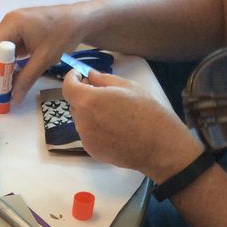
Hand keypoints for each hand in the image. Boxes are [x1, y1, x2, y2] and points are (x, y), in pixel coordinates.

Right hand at [0, 4, 85, 101]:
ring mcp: (12, 24)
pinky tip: (9, 75)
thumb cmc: (63, 34)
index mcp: (12, 24)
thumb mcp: (45, 59)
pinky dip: (5, 62)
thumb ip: (27, 78)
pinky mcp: (18, 30)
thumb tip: (14, 98)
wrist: (79, 19)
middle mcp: (8, 22)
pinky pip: (6, 47)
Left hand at [61, 69, 202, 178]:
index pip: (68, 87)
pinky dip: (96, 128)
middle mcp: (83, 121)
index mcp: (90, 101)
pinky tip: (115, 128)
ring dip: (91, 113)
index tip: (78, 74)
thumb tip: (90, 76)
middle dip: (85, 96)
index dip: (71, 78)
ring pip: (82, 120)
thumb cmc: (147, 113)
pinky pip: (88, 134)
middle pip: (75, 104)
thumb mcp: (128, 87)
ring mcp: (86, 139)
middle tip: (104, 93)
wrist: (158, 146)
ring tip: (114, 113)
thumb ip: (104, 80)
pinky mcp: (92, 151)